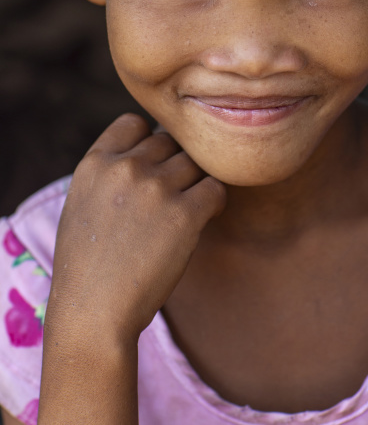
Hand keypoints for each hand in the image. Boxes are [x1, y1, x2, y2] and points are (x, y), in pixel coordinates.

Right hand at [45, 113, 225, 343]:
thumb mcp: (82, 204)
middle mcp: (125, 167)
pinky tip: (203, 219)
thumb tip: (148, 149)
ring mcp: (156, 188)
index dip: (148, 141)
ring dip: (196, 182)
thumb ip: (110, 173)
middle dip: (174, 164)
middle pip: (169, 142)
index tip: (152, 167)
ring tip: (187, 210)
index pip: (134, 122)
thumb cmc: (88, 266)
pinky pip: (216, 188)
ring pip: (195, 163)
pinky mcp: (184, 214)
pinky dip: (214, 202)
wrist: (92, 313)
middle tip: (173, 195)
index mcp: (95, 163)